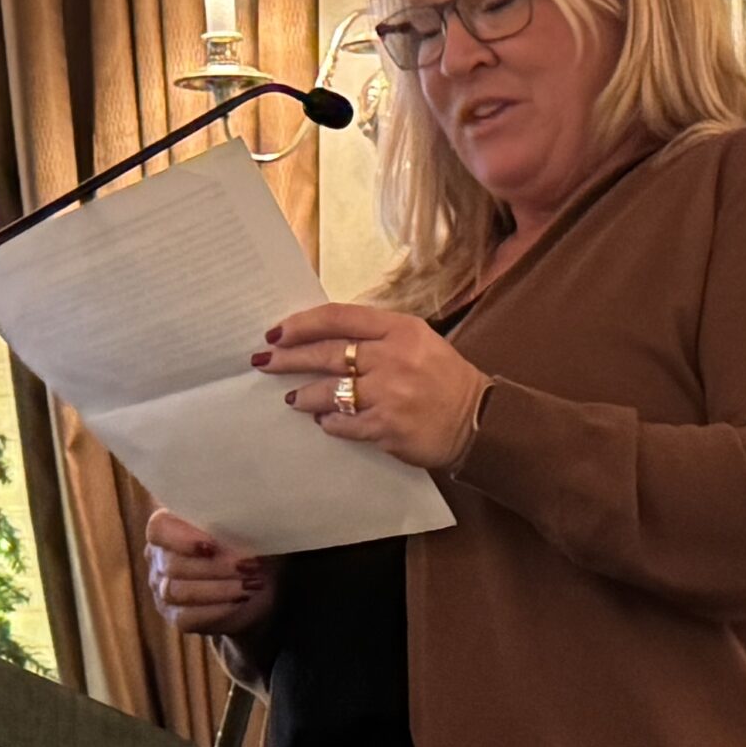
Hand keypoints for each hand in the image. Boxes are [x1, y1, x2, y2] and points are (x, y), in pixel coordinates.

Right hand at [144, 509, 274, 637]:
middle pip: (173, 564)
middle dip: (216, 566)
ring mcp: (163, 589)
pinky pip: (187, 617)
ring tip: (251, 584)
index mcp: (171, 527)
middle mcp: (160, 557)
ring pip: (177, 591)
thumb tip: (248, 519)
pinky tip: (241, 601)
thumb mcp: (249, 530)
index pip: (159, 528)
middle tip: (250, 565)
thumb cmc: (252, 548)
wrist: (262, 587)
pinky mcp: (176, 616)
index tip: (212, 545)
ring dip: (219, 588)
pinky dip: (218, 609)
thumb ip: (238, 523)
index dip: (182, 538)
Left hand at [256, 303, 489, 470]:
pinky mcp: (386, 428)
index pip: (339, 318)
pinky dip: (329, 423)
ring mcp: (389, 395)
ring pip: (329, 392)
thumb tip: (324, 340)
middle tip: (265, 362)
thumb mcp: (419, 341)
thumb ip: (378, 337)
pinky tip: (324, 422)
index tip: (277, 332)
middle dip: (290, 358)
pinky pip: (343, 424)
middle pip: (327, 354)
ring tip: (293, 398)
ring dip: (304, 396)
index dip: (302, 324)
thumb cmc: (446, 379)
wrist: (480, 421)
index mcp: (401, 330)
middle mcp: (393, 358)